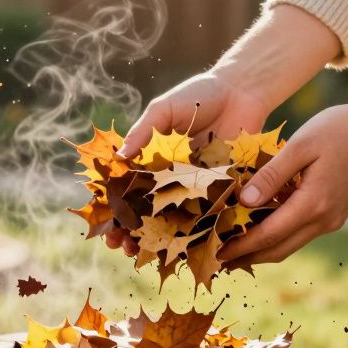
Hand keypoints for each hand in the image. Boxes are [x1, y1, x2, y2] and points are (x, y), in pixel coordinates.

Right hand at [103, 73, 270, 253]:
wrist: (242, 92)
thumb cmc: (198, 96)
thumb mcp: (164, 110)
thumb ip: (143, 131)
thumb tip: (119, 157)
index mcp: (151, 162)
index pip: (126, 191)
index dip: (113, 211)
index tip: (105, 227)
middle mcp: (170, 179)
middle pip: (145, 214)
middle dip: (130, 234)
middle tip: (120, 248)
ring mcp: (195, 189)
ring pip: (173, 222)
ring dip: (157, 242)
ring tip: (144, 255)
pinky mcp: (221, 192)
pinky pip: (207, 217)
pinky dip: (197, 235)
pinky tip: (184, 250)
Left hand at [218, 39, 347, 266]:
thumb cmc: (339, 129)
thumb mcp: (301, 146)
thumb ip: (272, 175)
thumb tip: (244, 202)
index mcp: (313, 204)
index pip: (268, 236)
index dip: (239, 247)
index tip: (215, 252)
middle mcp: (324, 220)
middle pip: (278, 250)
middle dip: (246, 257)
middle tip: (216, 258)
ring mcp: (332, 220)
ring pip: (290, 246)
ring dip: (261, 250)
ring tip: (233, 248)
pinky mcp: (336, 214)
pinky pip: (301, 234)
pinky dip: (278, 237)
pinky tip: (259, 229)